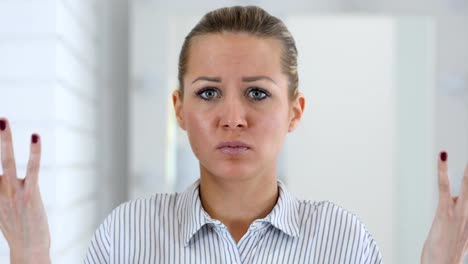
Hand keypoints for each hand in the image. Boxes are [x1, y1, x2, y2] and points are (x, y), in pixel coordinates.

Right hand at [0, 118, 49, 262]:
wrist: (29, 249)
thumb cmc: (19, 228)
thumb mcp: (3, 208)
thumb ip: (1, 191)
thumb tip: (1, 177)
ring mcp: (13, 192)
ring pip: (6, 161)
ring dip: (4, 140)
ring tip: (3, 120)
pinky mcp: (30, 194)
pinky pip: (32, 169)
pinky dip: (34, 152)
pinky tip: (35, 137)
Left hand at [421, 151, 467, 263]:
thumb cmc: (444, 252)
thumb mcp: (454, 229)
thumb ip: (456, 211)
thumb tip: (454, 196)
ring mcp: (458, 214)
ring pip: (466, 186)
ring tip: (461, 156)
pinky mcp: (444, 213)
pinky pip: (444, 187)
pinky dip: (442, 171)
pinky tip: (443, 157)